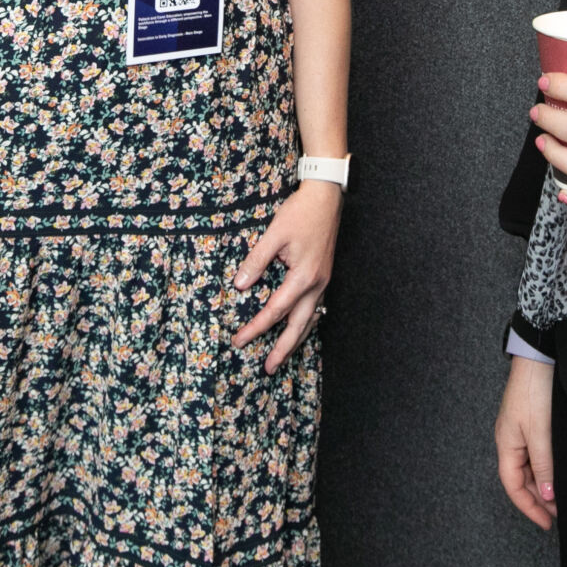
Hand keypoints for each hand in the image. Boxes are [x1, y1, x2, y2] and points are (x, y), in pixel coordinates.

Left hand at [230, 181, 340, 372]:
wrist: (326, 197)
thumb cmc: (300, 212)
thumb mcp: (273, 234)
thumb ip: (256, 261)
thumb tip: (240, 285)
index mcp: (303, 277)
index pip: (275, 311)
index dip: (256, 328)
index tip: (239, 340)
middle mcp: (317, 284)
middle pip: (298, 326)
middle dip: (283, 349)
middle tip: (269, 369)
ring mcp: (323, 281)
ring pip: (310, 320)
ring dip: (296, 340)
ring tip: (283, 356)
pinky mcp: (324, 275)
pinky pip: (315, 307)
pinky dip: (306, 323)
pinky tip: (299, 327)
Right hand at [494, 355, 556, 529]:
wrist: (538, 357)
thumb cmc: (534, 391)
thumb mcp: (540, 432)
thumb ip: (543, 465)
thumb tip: (546, 495)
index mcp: (506, 444)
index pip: (513, 486)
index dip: (529, 507)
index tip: (547, 523)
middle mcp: (510, 441)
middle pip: (520, 479)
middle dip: (538, 499)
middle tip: (561, 513)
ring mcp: (520, 431)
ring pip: (529, 468)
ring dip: (543, 484)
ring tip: (562, 497)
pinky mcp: (531, 423)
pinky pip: (536, 454)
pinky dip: (546, 468)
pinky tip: (559, 472)